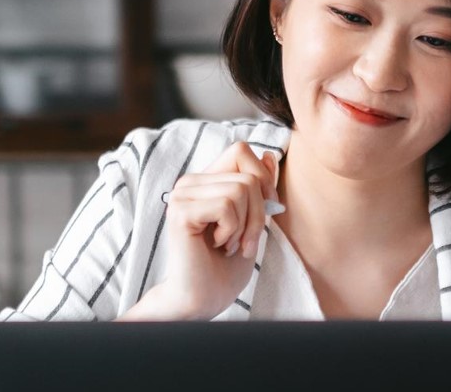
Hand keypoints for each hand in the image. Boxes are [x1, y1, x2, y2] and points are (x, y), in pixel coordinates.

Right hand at [124, 142, 280, 320]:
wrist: (203, 299)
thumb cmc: (224, 267)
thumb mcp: (252, 221)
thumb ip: (258, 188)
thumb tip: (269, 155)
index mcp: (204, 181)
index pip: (241, 151)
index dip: (262, 179)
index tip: (262, 214)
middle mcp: (189, 183)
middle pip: (248, 175)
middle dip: (259, 214)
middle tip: (244, 242)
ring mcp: (182, 195)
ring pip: (240, 190)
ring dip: (245, 226)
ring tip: (230, 245)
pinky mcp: (181, 211)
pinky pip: (226, 206)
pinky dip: (232, 231)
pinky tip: (218, 245)